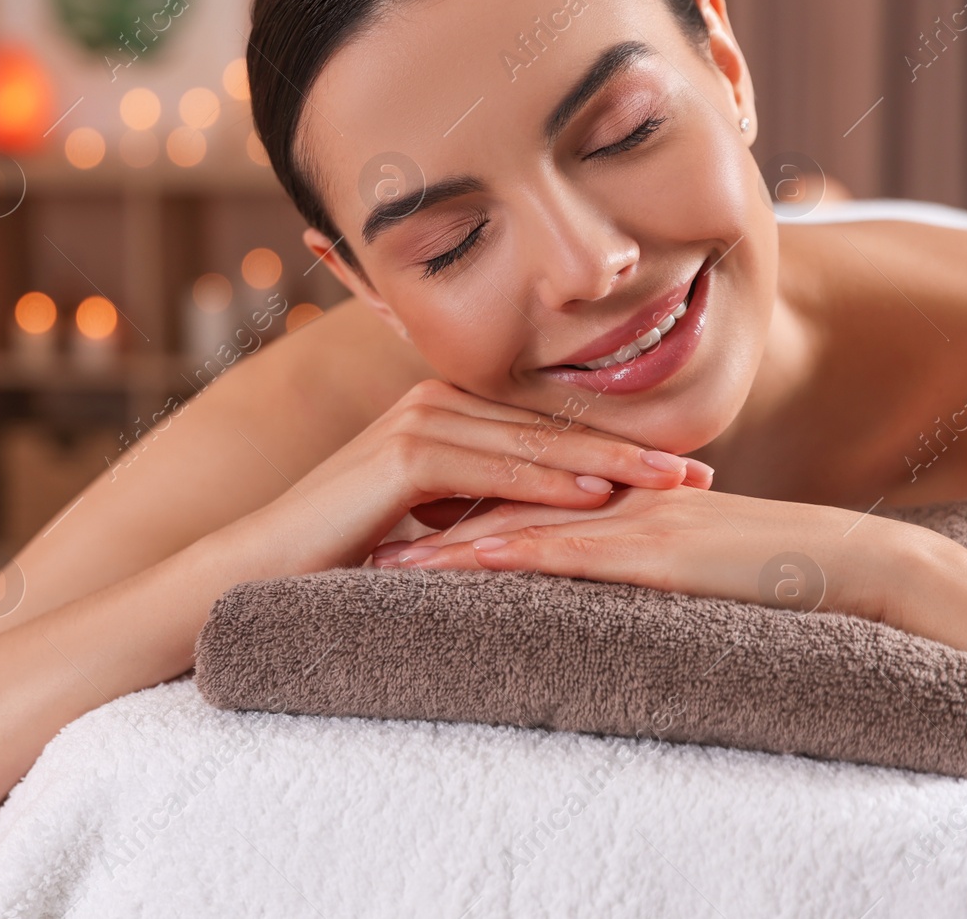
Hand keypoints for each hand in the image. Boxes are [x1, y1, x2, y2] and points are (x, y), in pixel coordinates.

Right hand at [235, 378, 712, 576]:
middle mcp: (432, 402)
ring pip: (532, 443)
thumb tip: (550, 523)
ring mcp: (417, 422)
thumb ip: (481, 504)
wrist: (268, 563)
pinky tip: (598, 496)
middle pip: (549, 426)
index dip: (612, 445)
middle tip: (698, 472)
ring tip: (672, 483)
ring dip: (607, 463)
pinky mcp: (403, 457)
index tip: (677, 469)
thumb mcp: (430, 521)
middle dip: (628, 449)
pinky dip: (548, 482)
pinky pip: (491, 469)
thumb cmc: (346, 548)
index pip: (543, 426)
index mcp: (443, 411)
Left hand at [373, 485, 894, 622]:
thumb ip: (614, 555)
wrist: (833, 559)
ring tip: (382, 563)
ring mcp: (624, 516)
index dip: (442, 510)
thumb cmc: (755, 564)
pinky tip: (468, 562)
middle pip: (494, 502)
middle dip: (423, 522)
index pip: (508, 497)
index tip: (383, 527)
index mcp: (602, 495)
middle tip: (356, 539)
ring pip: (518, 523)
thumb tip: (565, 579)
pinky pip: (571, 548)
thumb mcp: (668, 555)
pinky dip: (515, 553)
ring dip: (447, 543)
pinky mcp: (649, 548)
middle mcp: (603, 495)